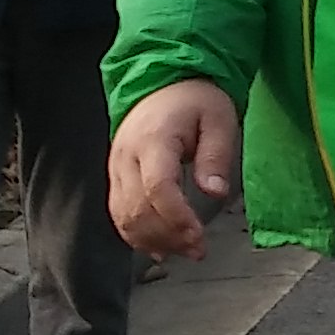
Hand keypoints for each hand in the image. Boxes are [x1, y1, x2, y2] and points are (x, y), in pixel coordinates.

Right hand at [110, 80, 242, 257]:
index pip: (157, 187)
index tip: (198, 237)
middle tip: (198, 250)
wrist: (162, 83)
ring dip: (153, 241)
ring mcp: (116, 168)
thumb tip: (215, 192)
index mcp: (153, 139)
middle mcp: (127, 156)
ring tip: (185, 251)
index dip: (176, 217)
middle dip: (168, 236)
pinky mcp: (115, 177)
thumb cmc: (195, 101)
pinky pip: (118, 213)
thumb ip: (216, 157)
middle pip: (137, 208)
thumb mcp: (219, 119)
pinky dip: (136, 236)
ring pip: (124, 216)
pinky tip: (160, 249)